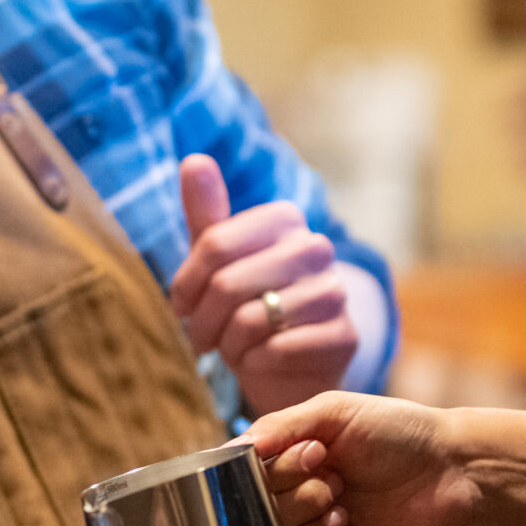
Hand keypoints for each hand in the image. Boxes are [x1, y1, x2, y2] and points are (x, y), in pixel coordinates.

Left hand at [170, 154, 359, 415]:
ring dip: (229, 345)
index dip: (186, 284)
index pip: (214, 245)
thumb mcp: (218, 260)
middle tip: (202, 338)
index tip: (181, 307)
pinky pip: (278, 351)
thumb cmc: (246, 304)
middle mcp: (316, 248)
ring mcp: (335, 292)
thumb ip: (206, 213)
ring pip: (251, 320)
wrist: (287, 365)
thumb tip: (194, 160)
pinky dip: (255, 363)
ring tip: (232, 348)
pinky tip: (258, 362)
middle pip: (227, 284)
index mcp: (285, 219)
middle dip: (203, 321)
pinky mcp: (344, 336)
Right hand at [247, 392, 481, 525]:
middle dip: (299, 500)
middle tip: (337, 483)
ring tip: (346, 512)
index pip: (248, 480)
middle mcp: (297, 501)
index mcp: (289, 464)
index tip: (315, 456)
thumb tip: (233, 449)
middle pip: (261, 517)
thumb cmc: (398, 431)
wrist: (455, 470)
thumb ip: (282, 425)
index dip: (277, 474)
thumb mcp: (336, 411)